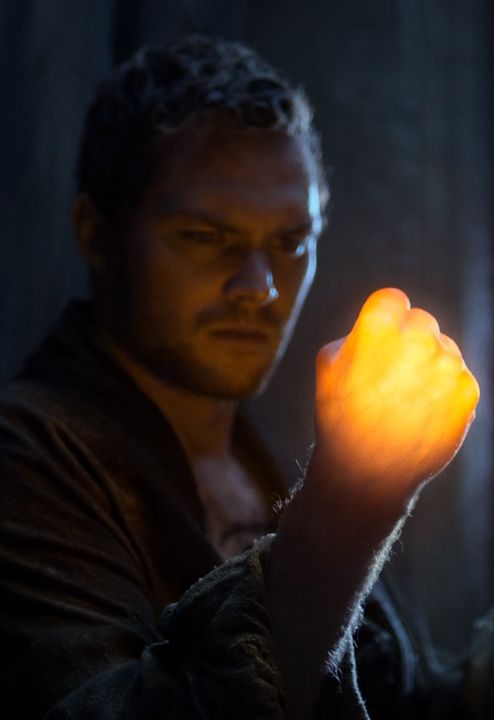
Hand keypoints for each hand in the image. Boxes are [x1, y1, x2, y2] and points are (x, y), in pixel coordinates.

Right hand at [314, 288, 479, 495]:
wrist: (367, 472)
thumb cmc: (340, 416)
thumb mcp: (328, 363)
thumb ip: (357, 333)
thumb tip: (382, 326)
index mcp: (380, 325)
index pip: (392, 300)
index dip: (383, 318)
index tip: (379, 339)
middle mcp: (420, 338)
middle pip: (421, 322)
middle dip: (408, 341)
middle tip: (391, 374)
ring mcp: (448, 365)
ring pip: (443, 349)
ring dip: (429, 365)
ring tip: (406, 399)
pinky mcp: (469, 391)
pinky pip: (458, 377)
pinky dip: (445, 391)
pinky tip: (422, 412)